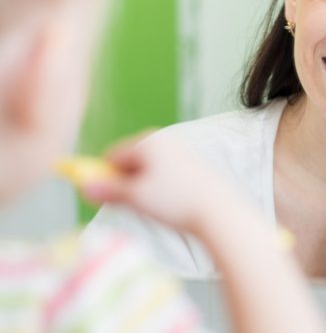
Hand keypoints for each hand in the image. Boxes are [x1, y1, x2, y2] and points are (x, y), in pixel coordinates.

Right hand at [81, 131, 235, 235]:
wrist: (218, 210)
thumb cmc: (175, 200)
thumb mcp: (135, 198)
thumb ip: (107, 191)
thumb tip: (83, 186)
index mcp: (148, 141)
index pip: (112, 156)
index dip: (103, 178)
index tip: (104, 199)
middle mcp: (165, 140)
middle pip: (130, 163)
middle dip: (125, 184)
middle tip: (135, 205)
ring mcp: (180, 153)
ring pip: (147, 173)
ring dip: (143, 190)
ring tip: (157, 206)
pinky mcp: (192, 167)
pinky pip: (164, 178)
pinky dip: (160, 191)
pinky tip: (172, 206)